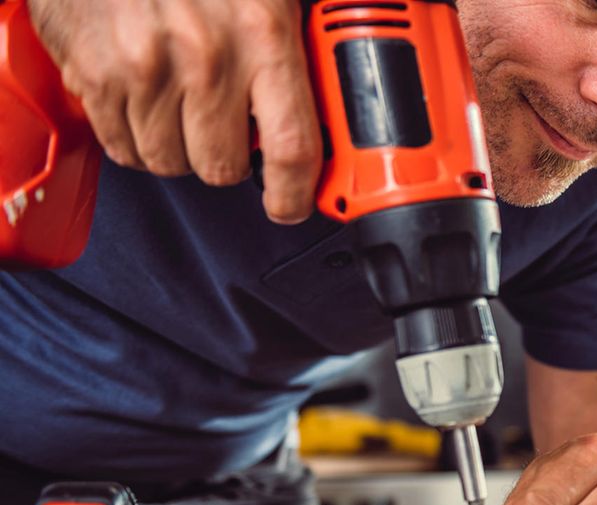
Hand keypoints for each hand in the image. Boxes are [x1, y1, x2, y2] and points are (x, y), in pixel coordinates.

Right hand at [29, 0, 321, 222]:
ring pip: (171, 162)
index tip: (292, 204)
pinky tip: (146, 102)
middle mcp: (205, 58)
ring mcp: (145, 70)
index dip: (294, 192)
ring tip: (180, 105)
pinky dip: (135, 137)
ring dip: (179, 146)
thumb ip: (294, 50)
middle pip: (223, 166)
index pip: (292, 147)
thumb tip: (327, 112)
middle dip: (228, 156)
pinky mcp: (94, 75)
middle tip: (225, 127)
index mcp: (263, 34)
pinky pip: (123, 147)